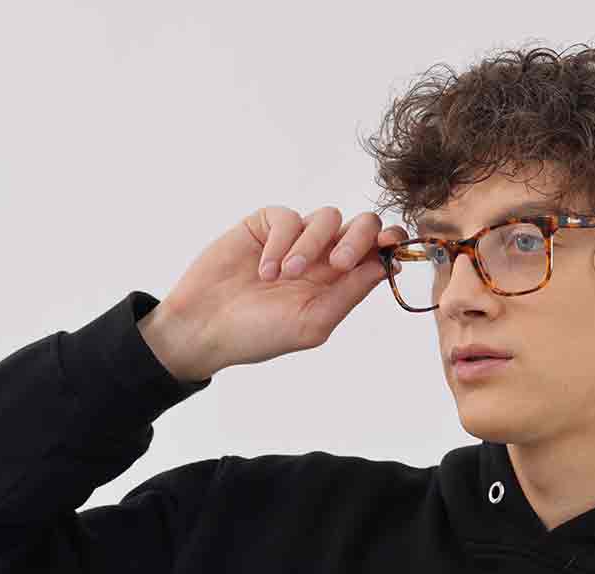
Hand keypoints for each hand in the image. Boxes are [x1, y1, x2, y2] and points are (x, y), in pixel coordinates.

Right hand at [150, 205, 408, 376]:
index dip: (390, 243)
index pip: (377, 252)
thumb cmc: (257, 335)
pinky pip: (288, 217)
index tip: (390, 247)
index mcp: (339, 284)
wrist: (204, 327)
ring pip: (328, 217)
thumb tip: (386, 266)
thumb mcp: (312, 323)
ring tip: (284, 276)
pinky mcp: (266, 225)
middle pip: (363, 225)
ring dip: (310, 246)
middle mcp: (323, 258)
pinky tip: (263, 270)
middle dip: (358, 238)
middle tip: (338, 263)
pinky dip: (280, 243)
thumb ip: (349, 294)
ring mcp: (295, 239)